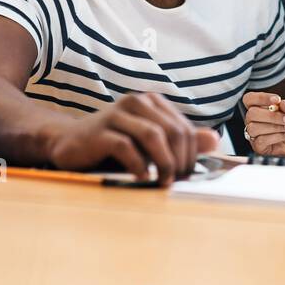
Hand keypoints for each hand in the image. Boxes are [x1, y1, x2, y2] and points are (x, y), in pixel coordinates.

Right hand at [47, 92, 219, 183]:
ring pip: (153, 135)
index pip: (185, 128)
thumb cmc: (113, 144)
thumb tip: (215, 140)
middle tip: (176, 182)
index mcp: (151, 102)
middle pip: (173, 131)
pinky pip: (126, 146)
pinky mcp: (100, 132)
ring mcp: (116, 115)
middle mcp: (136, 102)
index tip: (187, 176)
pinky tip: (141, 178)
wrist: (69, 143)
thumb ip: (180, 140)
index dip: (191, 155)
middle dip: (180, 160)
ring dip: (164, 162)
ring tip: (164, 182)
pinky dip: (138, 165)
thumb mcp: (149, 143)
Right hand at [242, 92, 284, 157]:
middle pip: (251, 113)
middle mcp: (253, 121)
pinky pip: (261, 140)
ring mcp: (253, 134)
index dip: (261, 98)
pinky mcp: (257, 146)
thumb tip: (283, 103)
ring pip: (254, 127)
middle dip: (272, 116)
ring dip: (275, 127)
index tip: (276, 99)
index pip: (249, 99)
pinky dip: (276, 136)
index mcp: (258, 109)